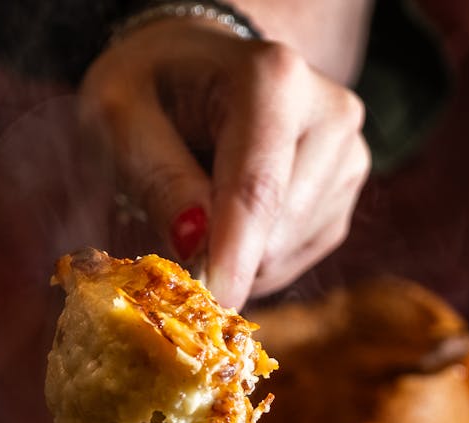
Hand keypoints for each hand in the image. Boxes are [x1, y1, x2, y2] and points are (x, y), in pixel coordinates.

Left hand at [80, 16, 370, 308]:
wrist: (198, 70)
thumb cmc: (151, 90)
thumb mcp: (120, 118)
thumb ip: (156, 178)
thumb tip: (196, 245)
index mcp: (275, 80)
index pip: (256, 189)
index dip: (232, 257)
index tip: (211, 305)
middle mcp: (330, 116)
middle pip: (275, 232)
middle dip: (220, 254)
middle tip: (173, 226)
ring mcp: (349, 159)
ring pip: (285, 255)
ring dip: (235, 256)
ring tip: (204, 204)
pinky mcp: (345, 199)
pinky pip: (295, 261)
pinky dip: (254, 259)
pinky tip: (232, 219)